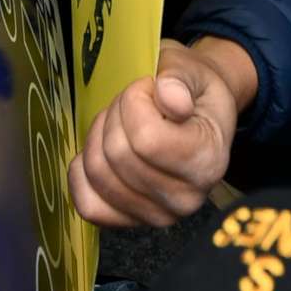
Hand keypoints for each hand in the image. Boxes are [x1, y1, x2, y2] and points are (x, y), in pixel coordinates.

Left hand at [67, 37, 247, 227]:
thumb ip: (178, 80)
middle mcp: (186, 198)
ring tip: (121, 124)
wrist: (200, 113)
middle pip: (117, 156)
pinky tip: (98, 152)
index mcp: (208, 160)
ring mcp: (159, 216)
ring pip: (98, 175)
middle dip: (115, 116)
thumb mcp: (189, 69)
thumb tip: (170, 100)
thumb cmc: (193, 90)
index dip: (135, 103)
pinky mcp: (132, 222)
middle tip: (132, 103)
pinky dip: (82, 174)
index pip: (147, 139)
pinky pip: (90, 205)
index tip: (149, 88)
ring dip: (98, 138)